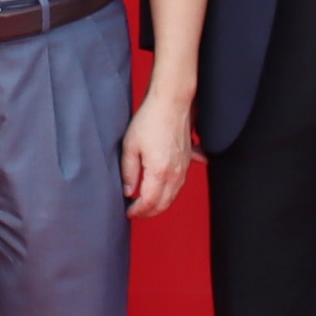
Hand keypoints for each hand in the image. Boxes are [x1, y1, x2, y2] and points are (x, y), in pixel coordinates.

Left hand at [121, 88, 196, 219]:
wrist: (171, 103)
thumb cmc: (150, 121)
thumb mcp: (130, 146)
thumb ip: (128, 172)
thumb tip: (129, 191)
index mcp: (159, 172)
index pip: (149, 203)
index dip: (137, 211)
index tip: (128, 212)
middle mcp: (175, 174)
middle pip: (163, 204)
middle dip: (148, 212)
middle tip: (135, 212)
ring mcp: (184, 168)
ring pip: (173, 196)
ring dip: (160, 203)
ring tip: (146, 204)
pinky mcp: (188, 161)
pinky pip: (181, 183)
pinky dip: (172, 191)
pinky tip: (167, 188)